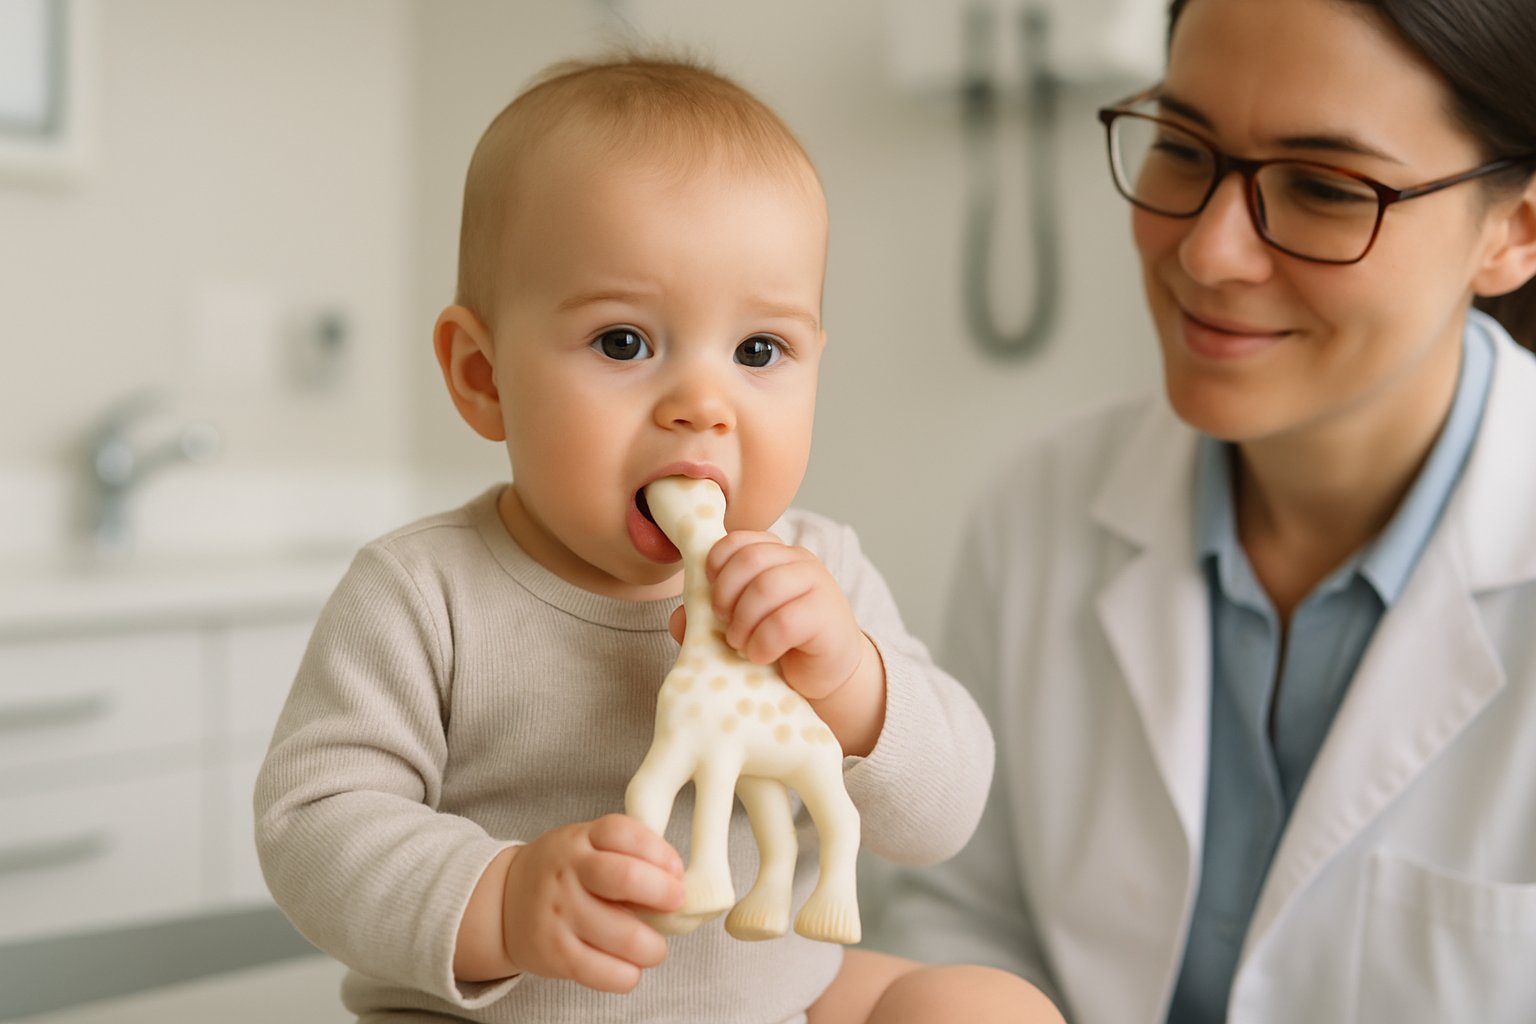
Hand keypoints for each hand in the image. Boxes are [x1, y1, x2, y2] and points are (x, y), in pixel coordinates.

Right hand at [501, 814, 683, 992]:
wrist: (503, 902)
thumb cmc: (564, 872)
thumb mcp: (586, 845)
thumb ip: (627, 854)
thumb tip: (678, 883)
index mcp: (579, 839)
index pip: (623, 832)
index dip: (659, 851)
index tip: (676, 870)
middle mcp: (567, 872)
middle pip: (626, 878)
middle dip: (664, 893)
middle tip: (676, 903)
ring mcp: (560, 913)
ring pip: (625, 935)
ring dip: (654, 946)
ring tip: (654, 947)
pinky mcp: (555, 954)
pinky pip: (606, 973)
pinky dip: (629, 974)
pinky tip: (629, 966)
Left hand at [703, 531, 870, 701]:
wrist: (824, 675)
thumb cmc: (779, 645)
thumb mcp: (738, 627)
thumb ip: (705, 619)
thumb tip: (678, 618)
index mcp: (776, 554)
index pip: (738, 540)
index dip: (716, 565)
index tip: (711, 596)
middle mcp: (798, 561)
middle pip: (749, 559)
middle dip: (725, 594)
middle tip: (724, 623)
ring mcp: (818, 585)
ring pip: (766, 588)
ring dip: (743, 622)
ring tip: (740, 644)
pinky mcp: (828, 616)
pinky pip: (784, 622)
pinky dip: (762, 643)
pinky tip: (760, 656)